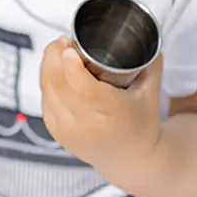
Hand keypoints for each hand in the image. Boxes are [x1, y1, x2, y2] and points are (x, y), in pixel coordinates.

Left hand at [37, 39, 162, 176]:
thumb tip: (147, 36)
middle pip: (60, 86)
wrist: (130, 159)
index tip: (69, 46)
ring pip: (48, 91)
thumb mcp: (151, 93)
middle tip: (62, 41)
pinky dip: (46, 81)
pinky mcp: (57, 133)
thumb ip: (150, 64)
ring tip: (57, 51)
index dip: (72, 67)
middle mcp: (88, 125)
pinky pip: (45, 100)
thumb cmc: (141, 123)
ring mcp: (69, 131)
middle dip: (54, 57)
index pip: (85, 90)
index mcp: (113, 115)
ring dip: (47, 66)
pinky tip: (53, 70)